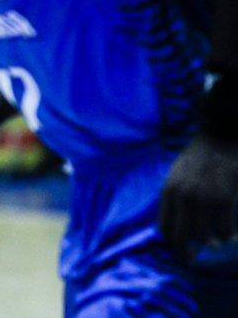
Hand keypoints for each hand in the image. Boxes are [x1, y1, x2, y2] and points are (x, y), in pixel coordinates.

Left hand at [160, 134, 237, 253]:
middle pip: (181, 236)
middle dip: (187, 252)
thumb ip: (175, 195)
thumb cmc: (201, 157)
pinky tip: (232, 237)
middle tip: (193, 258)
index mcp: (169, 191)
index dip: (171, 242)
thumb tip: (175, 220)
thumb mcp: (178, 174)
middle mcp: (183, 197)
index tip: (179, 248)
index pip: (164, 227)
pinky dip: (229, 236)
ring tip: (218, 243)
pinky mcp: (224, 199)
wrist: (220, 137)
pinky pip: (225, 228)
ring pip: (205, 236)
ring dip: (212, 244)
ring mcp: (203, 199)